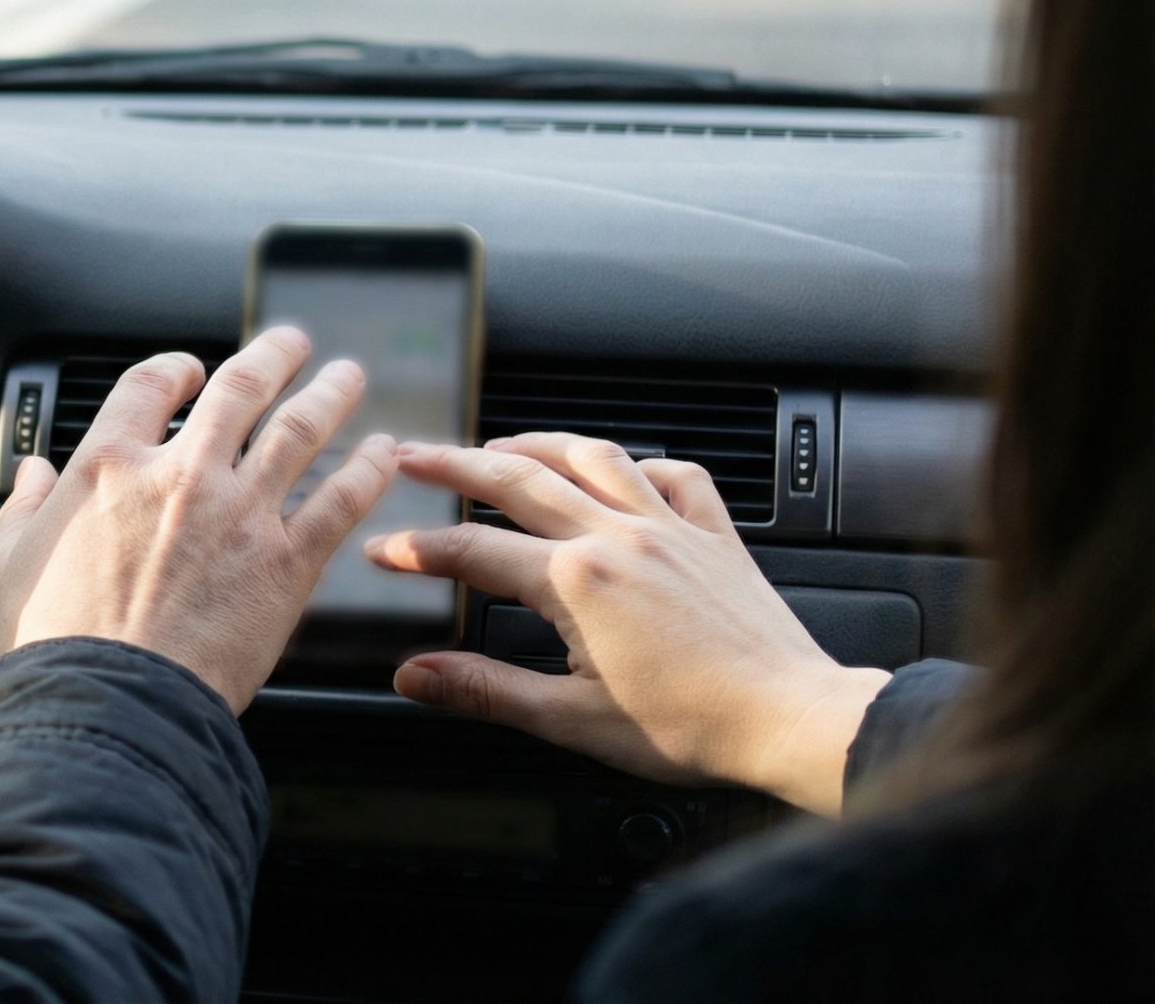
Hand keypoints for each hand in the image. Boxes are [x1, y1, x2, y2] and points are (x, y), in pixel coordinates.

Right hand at [0, 329, 398, 712]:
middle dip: (272, 357)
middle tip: (293, 343)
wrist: (108, 704)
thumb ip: (25, 509)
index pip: (148, 387)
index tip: (191, 370)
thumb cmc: (52, 644)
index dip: (175, 369)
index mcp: (109, 466)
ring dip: (329, 395)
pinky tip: (384, 453)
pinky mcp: (286, 564)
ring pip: (298, 431)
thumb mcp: (9, 564)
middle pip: (238, 390)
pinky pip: (340, 501)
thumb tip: (33, 476)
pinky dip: (367, 471)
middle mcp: (180, 474)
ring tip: (348, 376)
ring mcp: (239, 514)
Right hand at [365, 434, 888, 815]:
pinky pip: (676, 475)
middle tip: (411, 454)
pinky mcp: (716, 537)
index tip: (382, 548)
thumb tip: (414, 676)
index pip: (473, 552)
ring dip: (537, 444)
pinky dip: (641, 463)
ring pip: (591, 458)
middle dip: (455, 463)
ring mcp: (670, 528)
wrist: (791, 721)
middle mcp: (619, 537)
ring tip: (499, 444)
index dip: (417, 548)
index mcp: (576, 582)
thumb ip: (485, 690)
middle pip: (518, 480)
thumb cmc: (691, 729)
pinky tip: (622, 469)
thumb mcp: (570, 720)